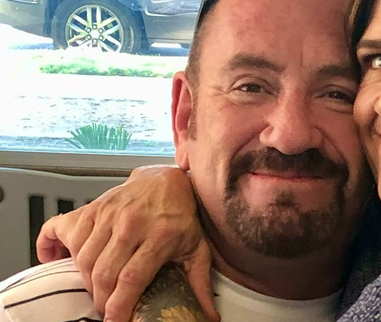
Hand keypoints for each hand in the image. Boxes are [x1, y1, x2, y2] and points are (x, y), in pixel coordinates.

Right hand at [36, 165, 218, 321]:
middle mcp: (133, 223)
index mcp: (161, 234)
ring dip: (86, 282)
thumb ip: (200, 284)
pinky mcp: (94, 207)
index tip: (115, 321)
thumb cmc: (181, 217)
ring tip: (98, 290)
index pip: (132, 277)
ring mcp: (110, 213)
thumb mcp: (196, 249)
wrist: (167, 181)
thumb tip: (208, 317)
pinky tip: (70, 264)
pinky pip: (70, 235)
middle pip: (105, 272)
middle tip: (107, 308)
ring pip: (85, 258)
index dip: (119, 304)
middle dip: (101, 299)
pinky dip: (65, 254)